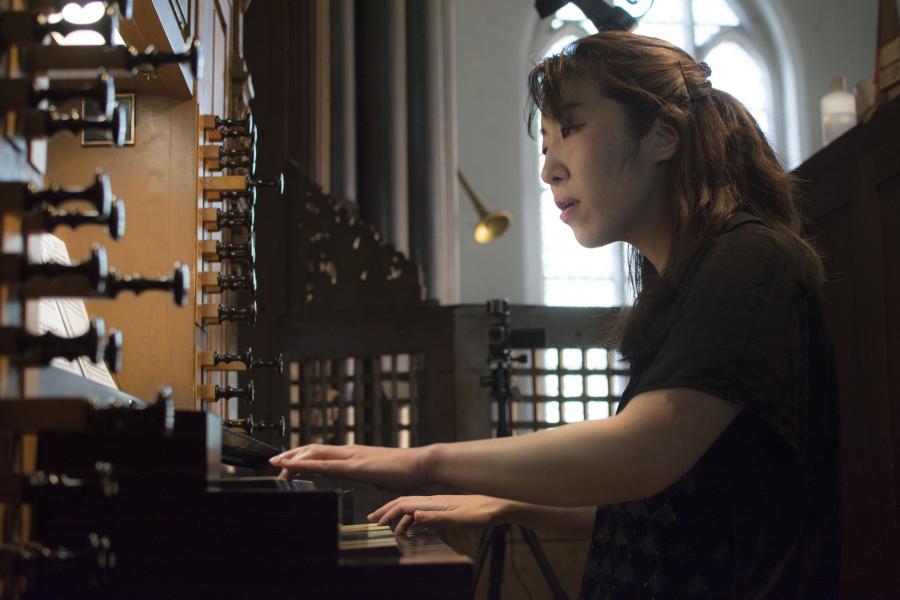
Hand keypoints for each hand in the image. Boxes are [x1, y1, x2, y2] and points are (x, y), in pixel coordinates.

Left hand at [269, 443, 430, 491]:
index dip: (305, 456)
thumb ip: (371, 477)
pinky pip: (326, 464)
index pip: (324, 453)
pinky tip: (295, 466)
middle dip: (293, 456)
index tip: (288, 462)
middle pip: (315, 450)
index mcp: (356, 455)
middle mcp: (351, 452)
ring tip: (277, 464)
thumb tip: (371, 480)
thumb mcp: (382, 477)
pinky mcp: (356, 466)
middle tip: (275, 463)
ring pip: (316, 454)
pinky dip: (307, 464)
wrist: (422, 465)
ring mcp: (352, 456)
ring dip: (295, 458)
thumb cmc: (406, 473)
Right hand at [367, 495, 505, 534]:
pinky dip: (409, 520)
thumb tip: (414, 515)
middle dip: (386, 511)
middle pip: (403, 504)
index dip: (388, 513)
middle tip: (371, 520)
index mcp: (432, 502)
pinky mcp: (444, 509)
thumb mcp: (458, 518)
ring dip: (396, 517)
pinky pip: (420, 514)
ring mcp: (437, 505)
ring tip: (386, 527)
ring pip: (410, 509)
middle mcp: (432, 501)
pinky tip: (409, 527)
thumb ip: (436, 517)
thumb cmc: (480, 513)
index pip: (403, 505)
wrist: (497, 506)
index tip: (376, 522)